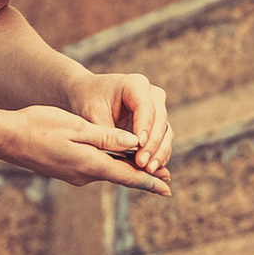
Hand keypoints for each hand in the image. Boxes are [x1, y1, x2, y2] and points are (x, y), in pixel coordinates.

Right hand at [3, 105, 172, 196]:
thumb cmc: (40, 126)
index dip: (150, 182)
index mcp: (90, 163)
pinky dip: (110, 165)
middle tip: (167, 179)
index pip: (127, 175)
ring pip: (107, 171)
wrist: (7, 138)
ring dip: (126, 170)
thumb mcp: (77, 127)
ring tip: (147, 169)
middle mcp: (84, 175)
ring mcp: (74, 175)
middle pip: (120, 175)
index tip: (168, 189)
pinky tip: (115, 160)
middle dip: (143, 176)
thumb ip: (107, 137)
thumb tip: (134, 143)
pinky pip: (94, 169)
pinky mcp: (66, 171)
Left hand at [69, 63, 172, 178]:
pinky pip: (162, 141)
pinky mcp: (156, 124)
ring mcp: (157, 109)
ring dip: (159, 153)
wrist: (88, 97)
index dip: (145, 128)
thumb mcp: (93, 115)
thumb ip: (109, 134)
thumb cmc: (89, 101)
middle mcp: (152, 95)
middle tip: (143, 164)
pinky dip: (158, 155)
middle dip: (153, 145)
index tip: (139, 146)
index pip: (146, 108)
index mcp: (136, 84)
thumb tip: (126, 152)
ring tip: (148, 170)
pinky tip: (152, 170)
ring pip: (165, 133)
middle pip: (160, 121)